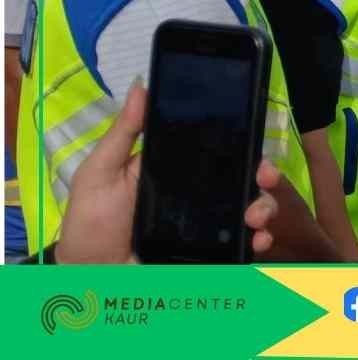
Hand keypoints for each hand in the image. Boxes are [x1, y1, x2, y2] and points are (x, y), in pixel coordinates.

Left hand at [55, 83, 282, 263]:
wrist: (89, 276)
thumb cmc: (91, 222)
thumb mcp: (100, 172)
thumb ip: (123, 133)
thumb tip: (142, 85)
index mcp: (176, 169)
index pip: (216, 149)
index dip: (240, 140)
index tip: (253, 132)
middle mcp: (199, 194)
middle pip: (244, 176)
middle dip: (264, 172)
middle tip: (265, 175)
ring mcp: (209, 224)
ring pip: (252, 206)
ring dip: (265, 205)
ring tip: (256, 216)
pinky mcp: (212, 251)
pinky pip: (245, 243)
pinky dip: (260, 239)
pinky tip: (258, 239)